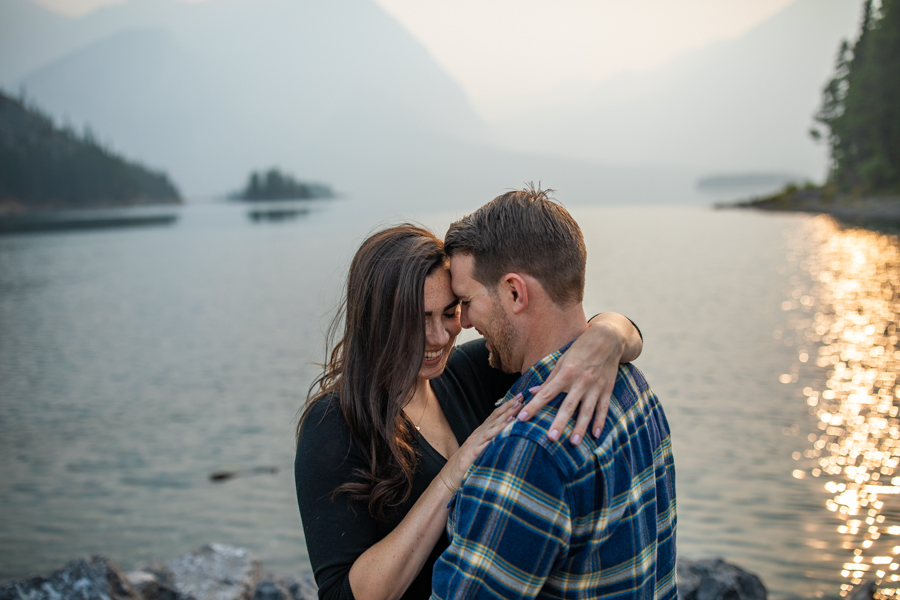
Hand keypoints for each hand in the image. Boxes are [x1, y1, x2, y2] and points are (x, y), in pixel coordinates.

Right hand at [440, 395, 521, 492]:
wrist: (449, 477)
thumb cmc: (467, 463)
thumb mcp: (480, 447)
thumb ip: (490, 439)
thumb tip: (507, 431)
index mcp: (481, 432)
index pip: (495, 415)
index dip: (507, 405)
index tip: (519, 397)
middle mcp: (478, 435)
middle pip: (495, 419)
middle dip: (508, 408)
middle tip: (521, 398)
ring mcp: (474, 444)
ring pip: (491, 430)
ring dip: (503, 421)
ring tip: (515, 413)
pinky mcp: (472, 456)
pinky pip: (484, 447)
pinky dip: (493, 440)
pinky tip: (502, 435)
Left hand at [518, 317, 629, 444]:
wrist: (607, 340)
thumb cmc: (580, 350)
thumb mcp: (562, 360)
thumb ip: (549, 379)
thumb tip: (532, 391)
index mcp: (566, 373)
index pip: (546, 393)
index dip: (534, 406)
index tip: (522, 418)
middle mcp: (581, 381)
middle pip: (568, 406)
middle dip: (559, 423)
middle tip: (551, 438)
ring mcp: (595, 387)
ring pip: (587, 411)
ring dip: (580, 427)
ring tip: (574, 443)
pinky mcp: (607, 390)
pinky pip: (603, 408)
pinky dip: (600, 422)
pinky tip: (596, 435)